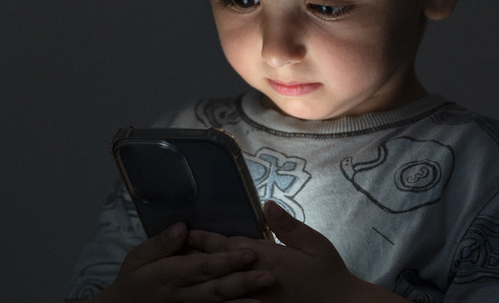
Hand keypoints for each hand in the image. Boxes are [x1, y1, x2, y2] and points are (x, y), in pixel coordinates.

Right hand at [99, 222, 275, 302]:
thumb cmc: (133, 280)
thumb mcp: (137, 258)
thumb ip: (161, 243)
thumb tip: (182, 227)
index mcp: (168, 274)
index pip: (202, 266)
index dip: (226, 261)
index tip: (249, 252)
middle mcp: (181, 294)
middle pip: (216, 288)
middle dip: (243, 282)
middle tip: (268, 275)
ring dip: (243, 299)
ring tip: (266, 293)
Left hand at [188, 202, 409, 302]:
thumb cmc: (329, 273)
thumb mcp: (314, 244)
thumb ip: (289, 226)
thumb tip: (267, 205)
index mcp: (268, 258)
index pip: (227, 247)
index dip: (204, 239)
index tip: (184, 231)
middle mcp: (256, 279)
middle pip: (217, 266)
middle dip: (193, 256)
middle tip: (169, 249)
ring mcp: (256, 298)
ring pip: (219, 287)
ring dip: (199, 277)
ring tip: (176, 271)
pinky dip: (215, 297)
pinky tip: (203, 295)